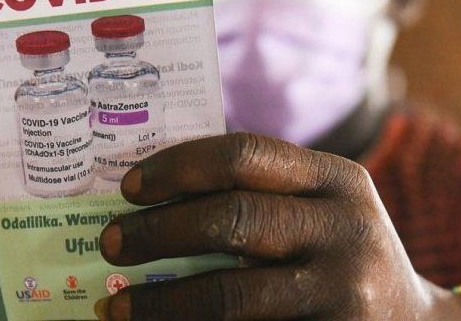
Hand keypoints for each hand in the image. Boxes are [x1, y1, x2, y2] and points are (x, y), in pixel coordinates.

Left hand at [96, 133, 460, 319]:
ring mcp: (345, 290)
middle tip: (112, 244)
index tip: (130, 187)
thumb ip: (267, 195)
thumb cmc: (344, 255)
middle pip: (234, 219)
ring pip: (231, 294)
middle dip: (158, 232)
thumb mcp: (325, 209)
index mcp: (340, 179)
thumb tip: (158, 198)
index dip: (179, 167)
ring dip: (161, 302)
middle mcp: (348, 228)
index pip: (247, 155)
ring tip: (117, 306)